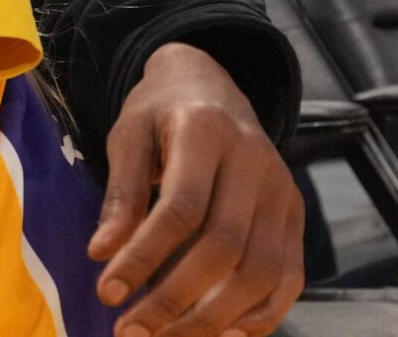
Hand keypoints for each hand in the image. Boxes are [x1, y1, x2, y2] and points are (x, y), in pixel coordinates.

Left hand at [88, 43, 304, 336]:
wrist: (211, 85)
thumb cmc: (160, 113)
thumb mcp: (128, 135)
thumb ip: (121, 193)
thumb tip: (101, 254)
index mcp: (206, 132)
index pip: (181, 208)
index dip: (144, 257)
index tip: (108, 293)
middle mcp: (256, 162)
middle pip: (224, 247)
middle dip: (175, 299)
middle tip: (130, 331)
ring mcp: (283, 192)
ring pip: (261, 271)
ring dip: (213, 318)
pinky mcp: (296, 216)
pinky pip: (288, 277)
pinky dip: (259, 314)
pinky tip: (218, 334)